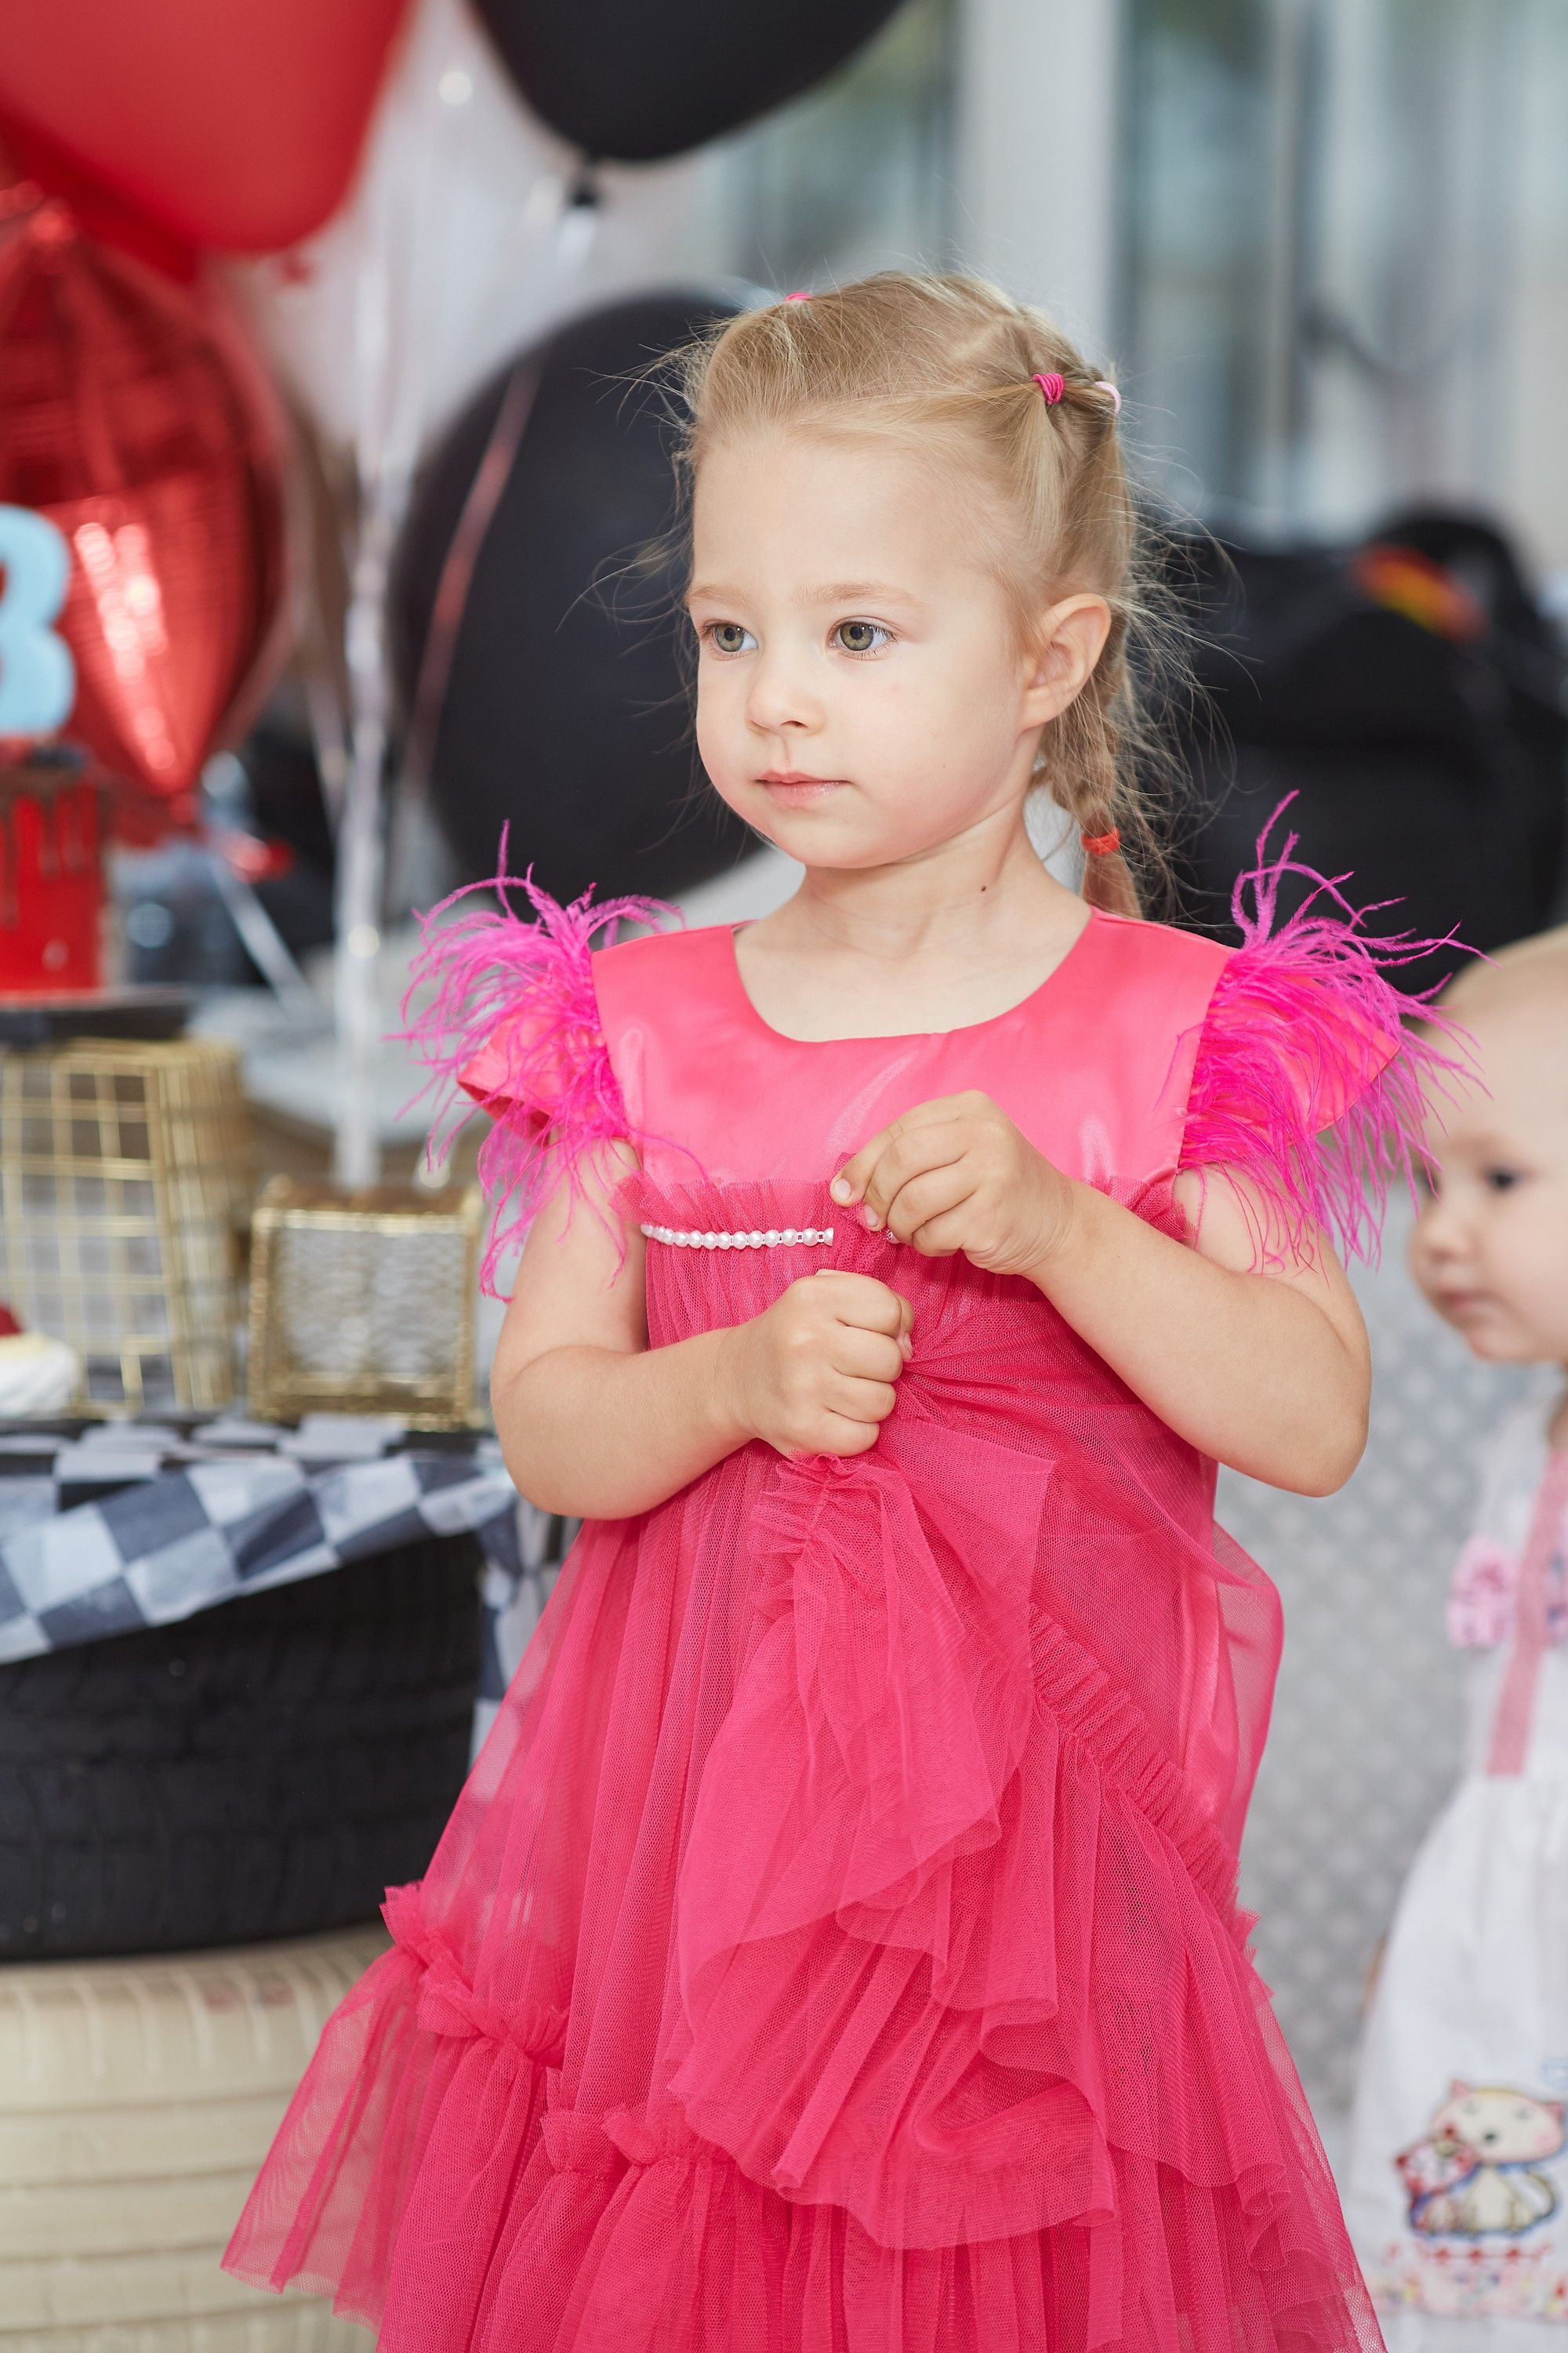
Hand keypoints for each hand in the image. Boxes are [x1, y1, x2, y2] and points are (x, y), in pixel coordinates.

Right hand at [717, 1270, 913, 1458]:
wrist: (737, 1379)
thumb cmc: (797, 1334)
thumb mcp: (828, 1297)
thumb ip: (881, 1303)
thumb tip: (908, 1346)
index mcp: (812, 1297)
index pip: (889, 1310)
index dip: (888, 1325)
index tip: (863, 1333)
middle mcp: (804, 1339)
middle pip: (891, 1359)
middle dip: (882, 1366)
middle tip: (854, 1367)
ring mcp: (802, 1388)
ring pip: (883, 1401)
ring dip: (872, 1400)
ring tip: (843, 1391)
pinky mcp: (803, 1431)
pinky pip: (866, 1436)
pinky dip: (859, 1431)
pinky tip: (835, 1416)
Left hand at [830, 1091, 1078, 1281]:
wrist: (1058, 1223)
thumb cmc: (995, 1188)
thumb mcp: (959, 1153)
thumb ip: (908, 1158)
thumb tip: (843, 1188)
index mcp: (969, 1108)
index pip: (898, 1130)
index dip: (863, 1164)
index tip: (845, 1192)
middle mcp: (984, 1133)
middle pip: (901, 1160)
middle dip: (878, 1195)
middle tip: (876, 1220)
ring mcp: (992, 1172)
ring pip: (913, 1199)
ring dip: (902, 1225)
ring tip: (913, 1232)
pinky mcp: (992, 1214)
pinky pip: (934, 1232)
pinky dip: (927, 1244)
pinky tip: (943, 1241)